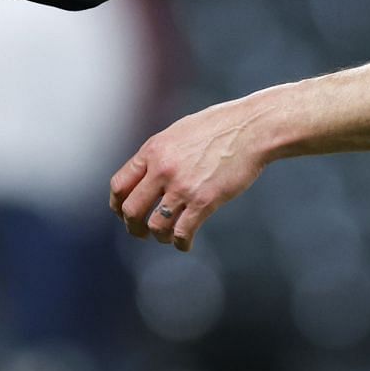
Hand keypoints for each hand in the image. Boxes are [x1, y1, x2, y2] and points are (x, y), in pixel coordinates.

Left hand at [109, 99, 270, 251]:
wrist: (252, 128)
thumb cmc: (221, 127)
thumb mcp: (180, 132)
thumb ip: (161, 153)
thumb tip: (148, 175)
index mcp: (153, 150)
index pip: (120, 185)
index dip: (117, 205)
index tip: (123, 213)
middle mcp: (162, 169)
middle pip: (131, 210)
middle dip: (133, 226)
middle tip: (140, 233)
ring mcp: (183, 186)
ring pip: (155, 226)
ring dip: (159, 236)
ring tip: (167, 236)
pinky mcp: (204, 201)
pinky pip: (182, 232)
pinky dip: (180, 243)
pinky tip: (185, 243)